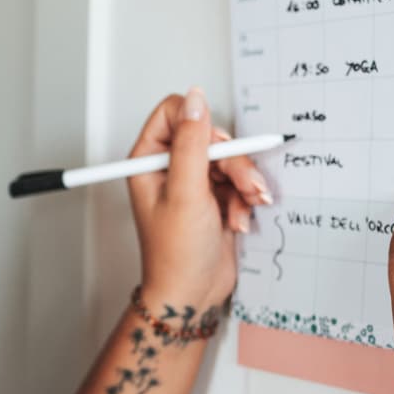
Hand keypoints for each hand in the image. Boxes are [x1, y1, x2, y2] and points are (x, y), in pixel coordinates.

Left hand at [127, 87, 268, 309]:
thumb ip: (191, 143)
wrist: (192, 294)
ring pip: (229, 159)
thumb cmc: (176, 254)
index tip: (216, 146)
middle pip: (210, 136)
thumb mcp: (185, 193)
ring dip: (244, 182)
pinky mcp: (215, 198)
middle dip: (232, 162)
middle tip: (243, 185)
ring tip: (245, 208)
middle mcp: (169, 167)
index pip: (174, 113)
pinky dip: (245, 198)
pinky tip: (240, 220)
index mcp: (149, 160)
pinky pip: (239, 180)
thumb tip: (195, 99)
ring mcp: (193, 182)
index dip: (200, 124)